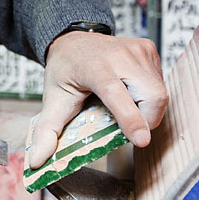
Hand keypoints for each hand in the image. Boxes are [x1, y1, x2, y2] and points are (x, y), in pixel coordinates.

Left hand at [28, 31, 168, 168]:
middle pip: (151, 97)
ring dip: (147, 110)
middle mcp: (119, 55)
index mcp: (93, 67)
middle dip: (145, 121)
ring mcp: (137, 50)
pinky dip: (149, 96)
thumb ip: (47, 131)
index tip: (140, 140)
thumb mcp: (53, 99)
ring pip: (160, 94)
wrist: (72, 39)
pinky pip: (160, 83)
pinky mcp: (149, 48)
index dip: (130, 117)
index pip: (115, 93)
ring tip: (123, 104)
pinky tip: (130, 90)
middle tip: (125, 125)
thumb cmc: (65, 70)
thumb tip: (38, 160)